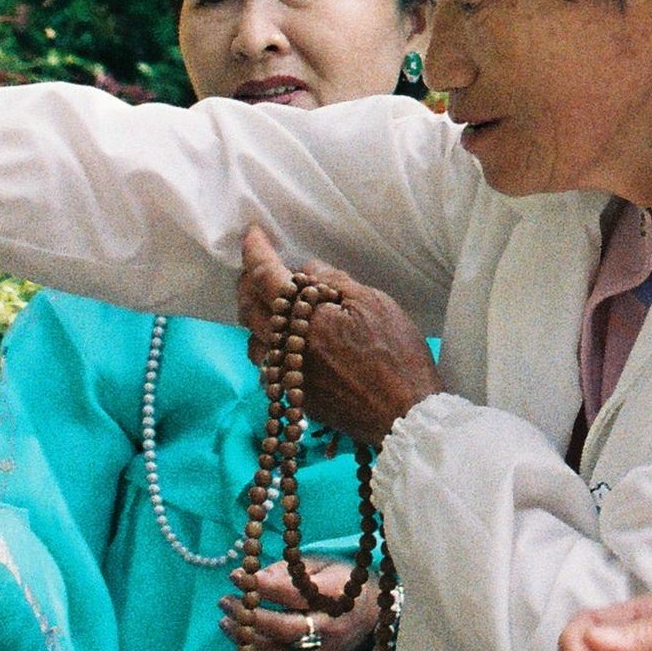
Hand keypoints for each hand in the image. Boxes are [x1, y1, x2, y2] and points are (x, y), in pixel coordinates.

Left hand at [220, 557, 379, 650]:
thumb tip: (249, 578)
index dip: (261, 586)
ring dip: (248, 642)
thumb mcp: (321, 563)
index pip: (293, 594)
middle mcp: (331, 629)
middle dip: (249, 617)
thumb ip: (287, 570)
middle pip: (284, 629)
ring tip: (225, 623)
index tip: (236, 576)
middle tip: (225, 602)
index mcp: (335, 596)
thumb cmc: (341, 582)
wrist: (375, 612)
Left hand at [237, 225, 437, 448]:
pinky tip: (286, 341)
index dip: (255, 251)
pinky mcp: (296, 398)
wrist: (403, 417)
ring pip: (252, 341)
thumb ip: (333, 281)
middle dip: (249, 282)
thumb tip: (304, 271)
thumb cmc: (397, 357)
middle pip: (248, 309)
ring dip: (256, 317)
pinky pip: (267, 366)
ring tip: (272, 303)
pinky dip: (268, 346)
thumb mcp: (373, 303)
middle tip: (260, 266)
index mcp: (303, 320)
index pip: (263, 276)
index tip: (252, 233)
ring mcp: (287, 377)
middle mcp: (284, 349)